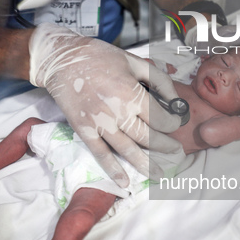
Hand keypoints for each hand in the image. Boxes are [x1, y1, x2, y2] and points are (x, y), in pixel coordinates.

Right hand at [28, 23, 181, 186]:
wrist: (62, 60)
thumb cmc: (100, 57)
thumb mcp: (134, 61)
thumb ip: (158, 79)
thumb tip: (175, 99)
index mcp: (132, 92)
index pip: (161, 118)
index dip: (173, 123)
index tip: (176, 124)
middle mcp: (118, 111)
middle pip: (148, 137)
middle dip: (166, 147)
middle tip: (177, 153)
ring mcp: (100, 123)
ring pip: (128, 150)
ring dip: (146, 165)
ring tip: (159, 173)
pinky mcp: (84, 130)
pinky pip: (101, 153)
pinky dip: (113, 170)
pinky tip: (125, 182)